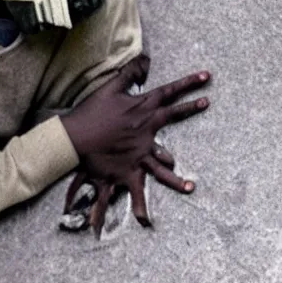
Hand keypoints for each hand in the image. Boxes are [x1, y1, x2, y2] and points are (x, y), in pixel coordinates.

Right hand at [63, 69, 210, 237]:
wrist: (75, 136)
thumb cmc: (91, 112)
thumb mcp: (110, 88)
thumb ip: (130, 73)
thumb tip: (146, 59)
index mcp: (142, 110)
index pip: (169, 93)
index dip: (189, 83)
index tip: (206, 77)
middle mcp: (146, 131)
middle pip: (174, 117)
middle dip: (191, 108)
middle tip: (205, 102)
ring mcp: (140, 154)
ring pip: (163, 167)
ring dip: (176, 178)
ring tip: (191, 187)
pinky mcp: (128, 171)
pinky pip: (135, 192)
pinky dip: (139, 209)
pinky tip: (147, 223)